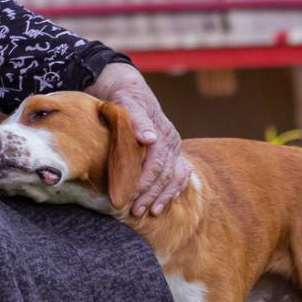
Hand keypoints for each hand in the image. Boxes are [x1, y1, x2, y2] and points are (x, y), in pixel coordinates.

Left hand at [86, 63, 189, 216]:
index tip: (129, 196)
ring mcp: (174, 148)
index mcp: (163, 133)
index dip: (143, 182)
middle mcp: (172, 141)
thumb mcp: (126, 102)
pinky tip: (160, 205)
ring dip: (161, 197)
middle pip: (164, 175)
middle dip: (150, 194)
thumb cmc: (124, 98)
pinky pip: (178, 176)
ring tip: (149, 212)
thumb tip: (149, 138)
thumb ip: (137, 120)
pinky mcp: (171, 153)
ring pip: (173, 178)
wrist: (128, 89)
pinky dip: (171, 191)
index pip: (156, 164)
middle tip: (134, 211)